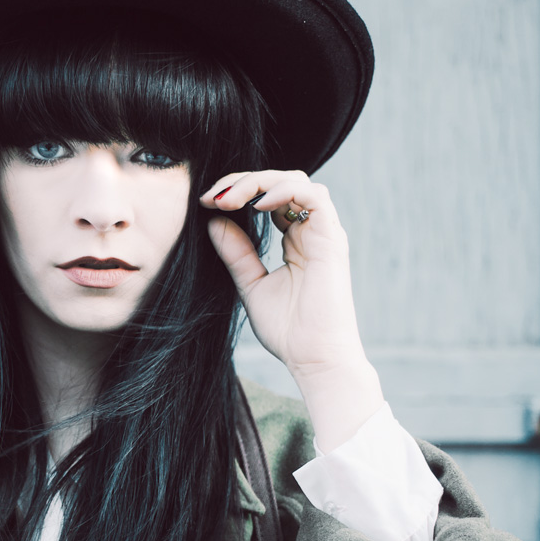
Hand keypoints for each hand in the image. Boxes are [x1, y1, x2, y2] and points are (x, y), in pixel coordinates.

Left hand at [200, 170, 383, 450]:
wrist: (314, 359)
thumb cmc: (289, 331)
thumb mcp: (251, 285)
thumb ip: (236, 253)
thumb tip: (214, 221)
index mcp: (296, 240)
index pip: (269, 197)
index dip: (238, 192)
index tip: (207, 202)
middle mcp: (312, 231)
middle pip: (280, 182)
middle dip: (243, 181)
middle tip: (212, 196)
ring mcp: (324, 233)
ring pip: (296, 181)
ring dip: (259, 182)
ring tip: (230, 198)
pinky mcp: (332, 240)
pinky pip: (314, 197)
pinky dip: (285, 191)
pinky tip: (258, 205)